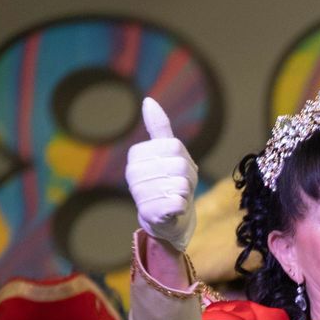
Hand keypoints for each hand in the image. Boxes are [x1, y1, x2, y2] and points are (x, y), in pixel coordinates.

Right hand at [127, 98, 197, 250]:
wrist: (169, 218)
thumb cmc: (171, 181)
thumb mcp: (168, 152)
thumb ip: (159, 128)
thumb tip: (148, 100)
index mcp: (136, 154)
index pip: (176, 148)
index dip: (185, 160)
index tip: (176, 170)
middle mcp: (132, 172)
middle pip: (180, 166)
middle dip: (187, 178)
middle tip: (178, 186)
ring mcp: (139, 193)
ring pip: (181, 185)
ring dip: (185, 193)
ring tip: (174, 197)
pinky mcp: (149, 213)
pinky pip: (179, 203)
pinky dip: (182, 207)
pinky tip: (173, 210)